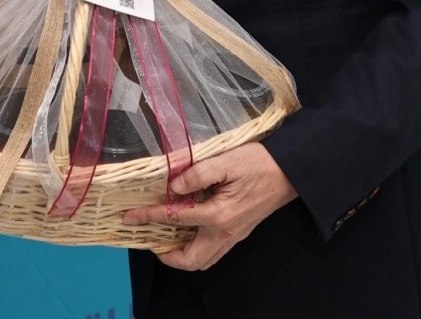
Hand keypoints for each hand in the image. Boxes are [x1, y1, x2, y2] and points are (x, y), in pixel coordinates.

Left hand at [123, 143, 295, 270]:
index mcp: (218, 215)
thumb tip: (173, 187)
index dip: (148, 217)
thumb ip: (197, 173)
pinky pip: (213, 252)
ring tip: (165, 238)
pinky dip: (196, 249)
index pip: (175, 219)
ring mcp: (233, 236)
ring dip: (181, 255)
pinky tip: (188, 231)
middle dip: (165, 255)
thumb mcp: (226, 161)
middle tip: (149, 239)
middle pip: (190, 260)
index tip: (130, 217)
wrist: (290, 172)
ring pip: (203, 260)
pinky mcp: (239, 233)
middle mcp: (225, 232)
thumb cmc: (260, 163)